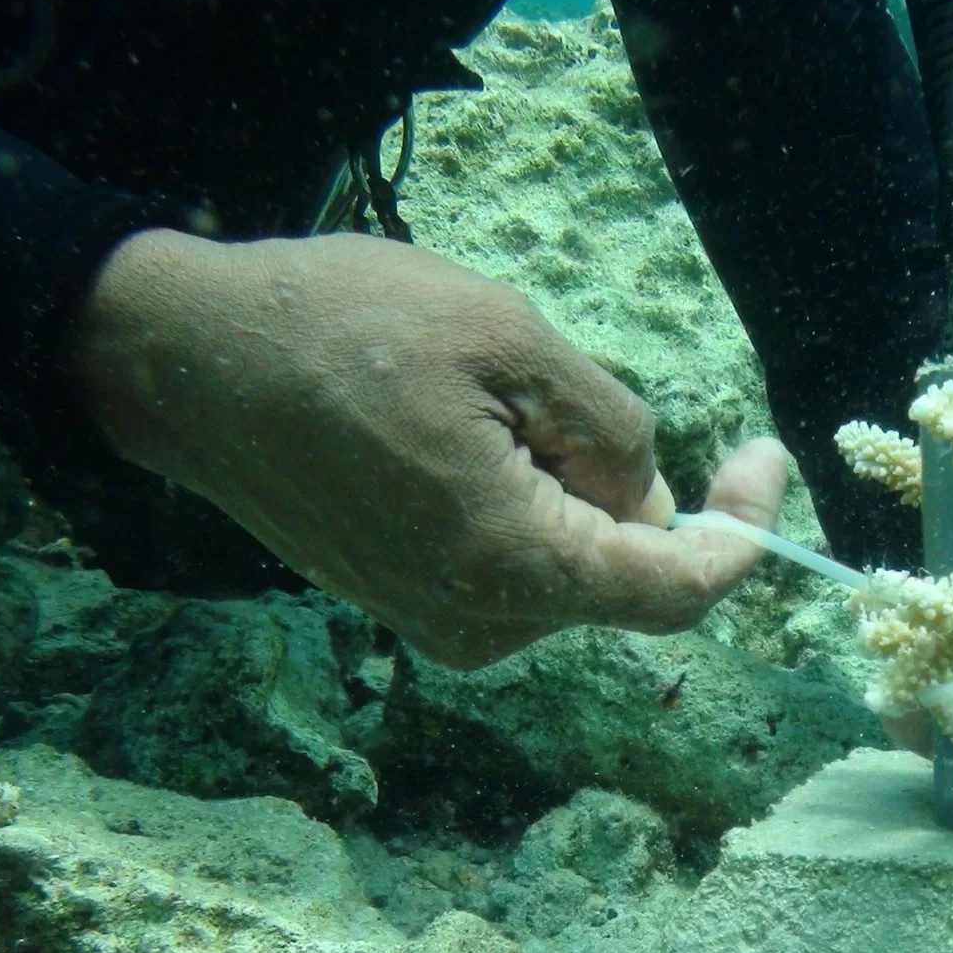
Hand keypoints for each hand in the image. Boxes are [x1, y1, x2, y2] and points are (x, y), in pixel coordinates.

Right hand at [64, 229, 786, 666]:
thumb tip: (652, 499)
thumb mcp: (508, 337)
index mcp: (513, 567)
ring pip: (569, 563)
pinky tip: (450, 427)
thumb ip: (610, 428)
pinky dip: (523, 498)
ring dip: (566, 484)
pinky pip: (513, 561)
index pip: (677, 592)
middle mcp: (481, 623)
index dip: (744, 529)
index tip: (766, 451)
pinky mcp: (407, 602)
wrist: (186, 362)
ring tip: (474, 395)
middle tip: (549, 379)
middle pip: (622, 572)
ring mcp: (437, 621)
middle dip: (628, 481)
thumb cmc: (338, 330)